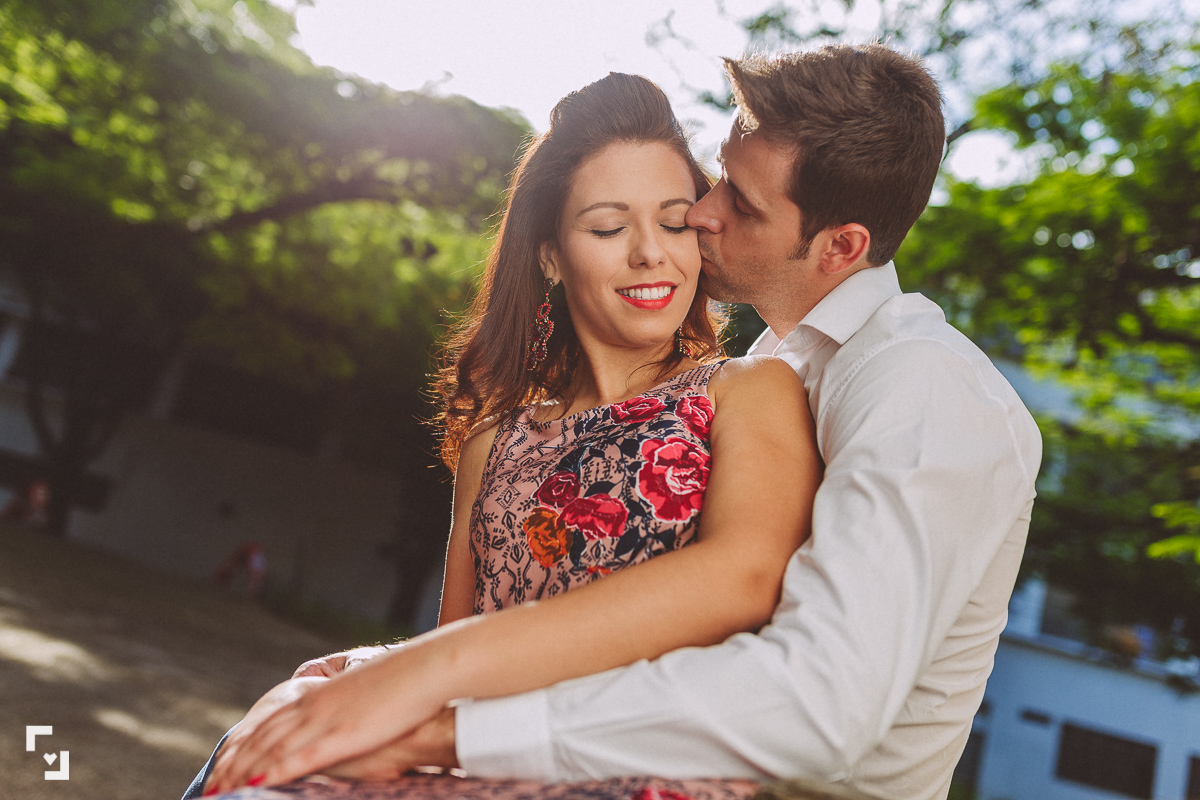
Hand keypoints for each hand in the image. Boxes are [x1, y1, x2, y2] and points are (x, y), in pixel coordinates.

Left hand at [205, 646, 445, 793]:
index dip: (245, 744)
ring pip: (270, 750)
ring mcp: (323, 721)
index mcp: (318, 694)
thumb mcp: (366, 694)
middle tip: (209, 785)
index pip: (270, 722)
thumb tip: (342, 722)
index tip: (225, 762)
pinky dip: (272, 773)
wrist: (424, 669)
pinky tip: (253, 786)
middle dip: (233, 763)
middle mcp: (312, 706)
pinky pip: (297, 759)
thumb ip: (345, 709)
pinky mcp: (338, 736)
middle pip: (262, 738)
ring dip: (241, 773)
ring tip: (219, 791)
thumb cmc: (404, 684)